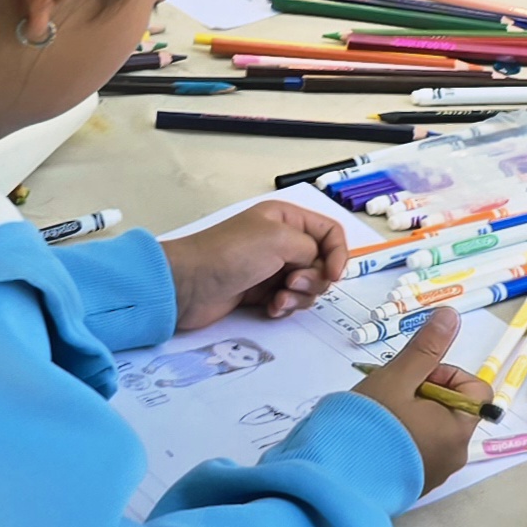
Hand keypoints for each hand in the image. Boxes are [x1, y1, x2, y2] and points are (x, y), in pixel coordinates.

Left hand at [161, 197, 346, 330]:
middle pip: (322, 263)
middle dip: (314, 278)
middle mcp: (282, 241)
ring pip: (308, 286)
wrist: (189, 285)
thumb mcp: (279, 238)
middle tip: (292, 283)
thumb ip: (312, 247)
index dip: (338, 253)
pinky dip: (285, 307)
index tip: (333, 275)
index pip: (330, 232)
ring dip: (299, 296)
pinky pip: (290, 302)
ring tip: (277, 299)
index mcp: (286, 219)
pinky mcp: (262, 292)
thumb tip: (318, 264)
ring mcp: (272, 268)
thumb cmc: (230, 254)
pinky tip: (270, 308)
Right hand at [352, 309, 488, 493]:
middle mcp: (455, 454)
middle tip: (391, 395)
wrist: (336, 480)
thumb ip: (425, 348)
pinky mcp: (416, 482)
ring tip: (380, 415)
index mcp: (458, 428)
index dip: (446, 374)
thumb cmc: (368, 426)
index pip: (474, 388)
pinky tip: (376, 436)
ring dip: (412, 413)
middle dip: (423, 393)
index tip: (414, 377)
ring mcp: (436, 472)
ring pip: (434, 428)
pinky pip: (419, 449)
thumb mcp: (397, 377)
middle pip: (452, 407)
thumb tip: (451, 316)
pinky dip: (403, 436)